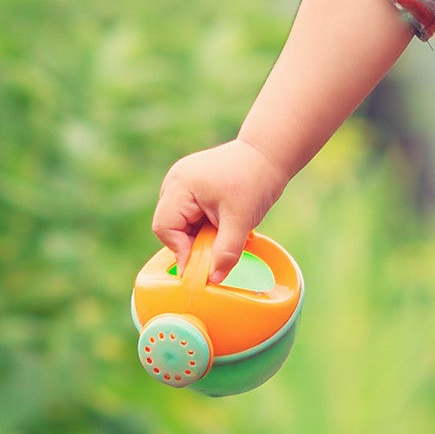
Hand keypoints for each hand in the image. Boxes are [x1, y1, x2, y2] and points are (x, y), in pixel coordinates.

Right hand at [152, 138, 288, 282]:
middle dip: (192, 241)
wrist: (269, 154)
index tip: (202, 265)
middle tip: (218, 244)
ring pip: (181, 221)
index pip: (165, 228)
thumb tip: (214, 279)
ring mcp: (182, 181)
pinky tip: (224, 220)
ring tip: (225, 228)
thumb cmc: (255, 181)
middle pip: (170, 226)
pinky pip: (190, 213)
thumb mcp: (241, 220)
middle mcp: (175, 181)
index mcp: (180, 185)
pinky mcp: (192, 184)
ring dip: (200, 233)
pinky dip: (204, 223)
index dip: (181, 250)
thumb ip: (226, 251)